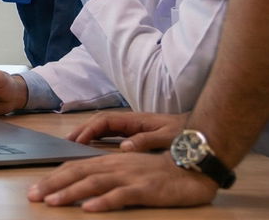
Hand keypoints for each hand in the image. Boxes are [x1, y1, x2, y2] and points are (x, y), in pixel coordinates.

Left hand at [29, 151, 218, 211]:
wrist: (193, 164)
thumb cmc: (161, 169)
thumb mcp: (130, 169)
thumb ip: (108, 175)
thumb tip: (83, 186)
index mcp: (110, 161)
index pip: (75, 168)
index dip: (53, 178)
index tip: (34, 189)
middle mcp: (116, 165)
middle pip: (79, 174)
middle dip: (53, 185)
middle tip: (33, 196)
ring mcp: (130, 176)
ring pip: (95, 183)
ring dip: (71, 193)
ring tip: (53, 202)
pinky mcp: (146, 189)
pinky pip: (122, 195)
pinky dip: (104, 202)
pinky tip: (90, 208)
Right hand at [66, 110, 186, 150]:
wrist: (202, 133)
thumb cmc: (187, 134)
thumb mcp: (168, 138)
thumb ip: (146, 141)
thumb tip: (124, 147)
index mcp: (136, 120)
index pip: (105, 121)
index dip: (90, 130)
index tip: (78, 140)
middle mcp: (131, 122)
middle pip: (100, 123)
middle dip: (82, 130)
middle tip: (66, 142)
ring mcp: (133, 127)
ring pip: (104, 128)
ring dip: (88, 135)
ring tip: (73, 145)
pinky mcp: (137, 135)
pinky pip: (112, 135)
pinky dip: (99, 139)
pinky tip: (92, 148)